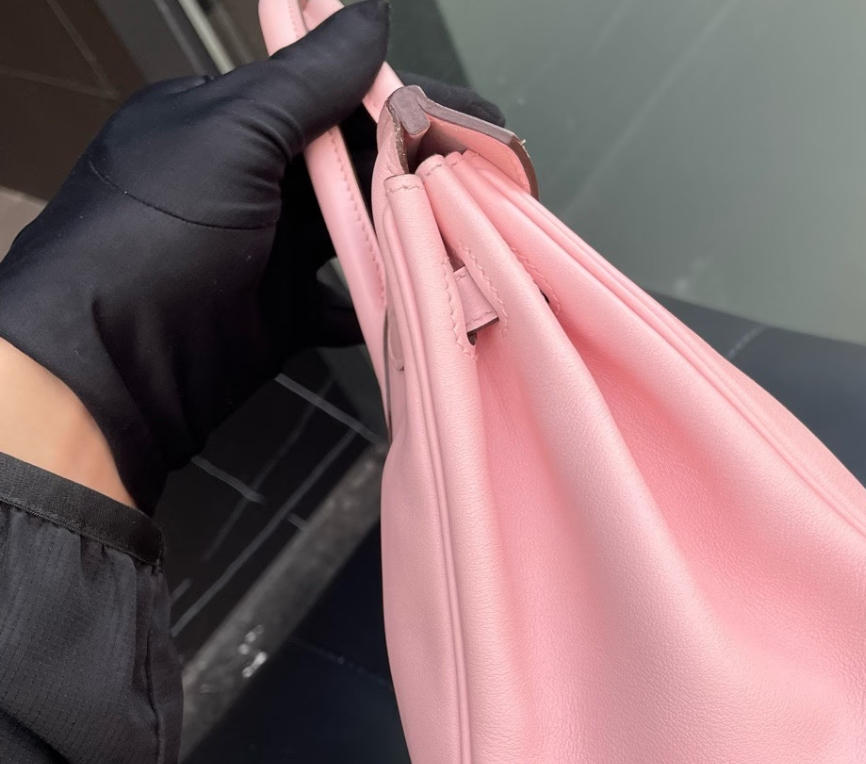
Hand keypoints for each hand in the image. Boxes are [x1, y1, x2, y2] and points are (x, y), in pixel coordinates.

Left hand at [0, 1, 501, 511]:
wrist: (112, 366)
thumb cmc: (154, 235)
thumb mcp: (232, 135)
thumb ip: (307, 82)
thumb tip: (366, 15)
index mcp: (233, 122)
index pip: (335, 99)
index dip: (406, 105)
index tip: (472, 123)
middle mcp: (255, 182)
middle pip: (357, 168)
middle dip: (421, 172)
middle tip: (491, 184)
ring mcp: (271, 252)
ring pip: (360, 234)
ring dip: (412, 235)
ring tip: (473, 237)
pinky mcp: (283, 315)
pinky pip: (347, 302)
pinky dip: (384, 301)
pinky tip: (425, 298)